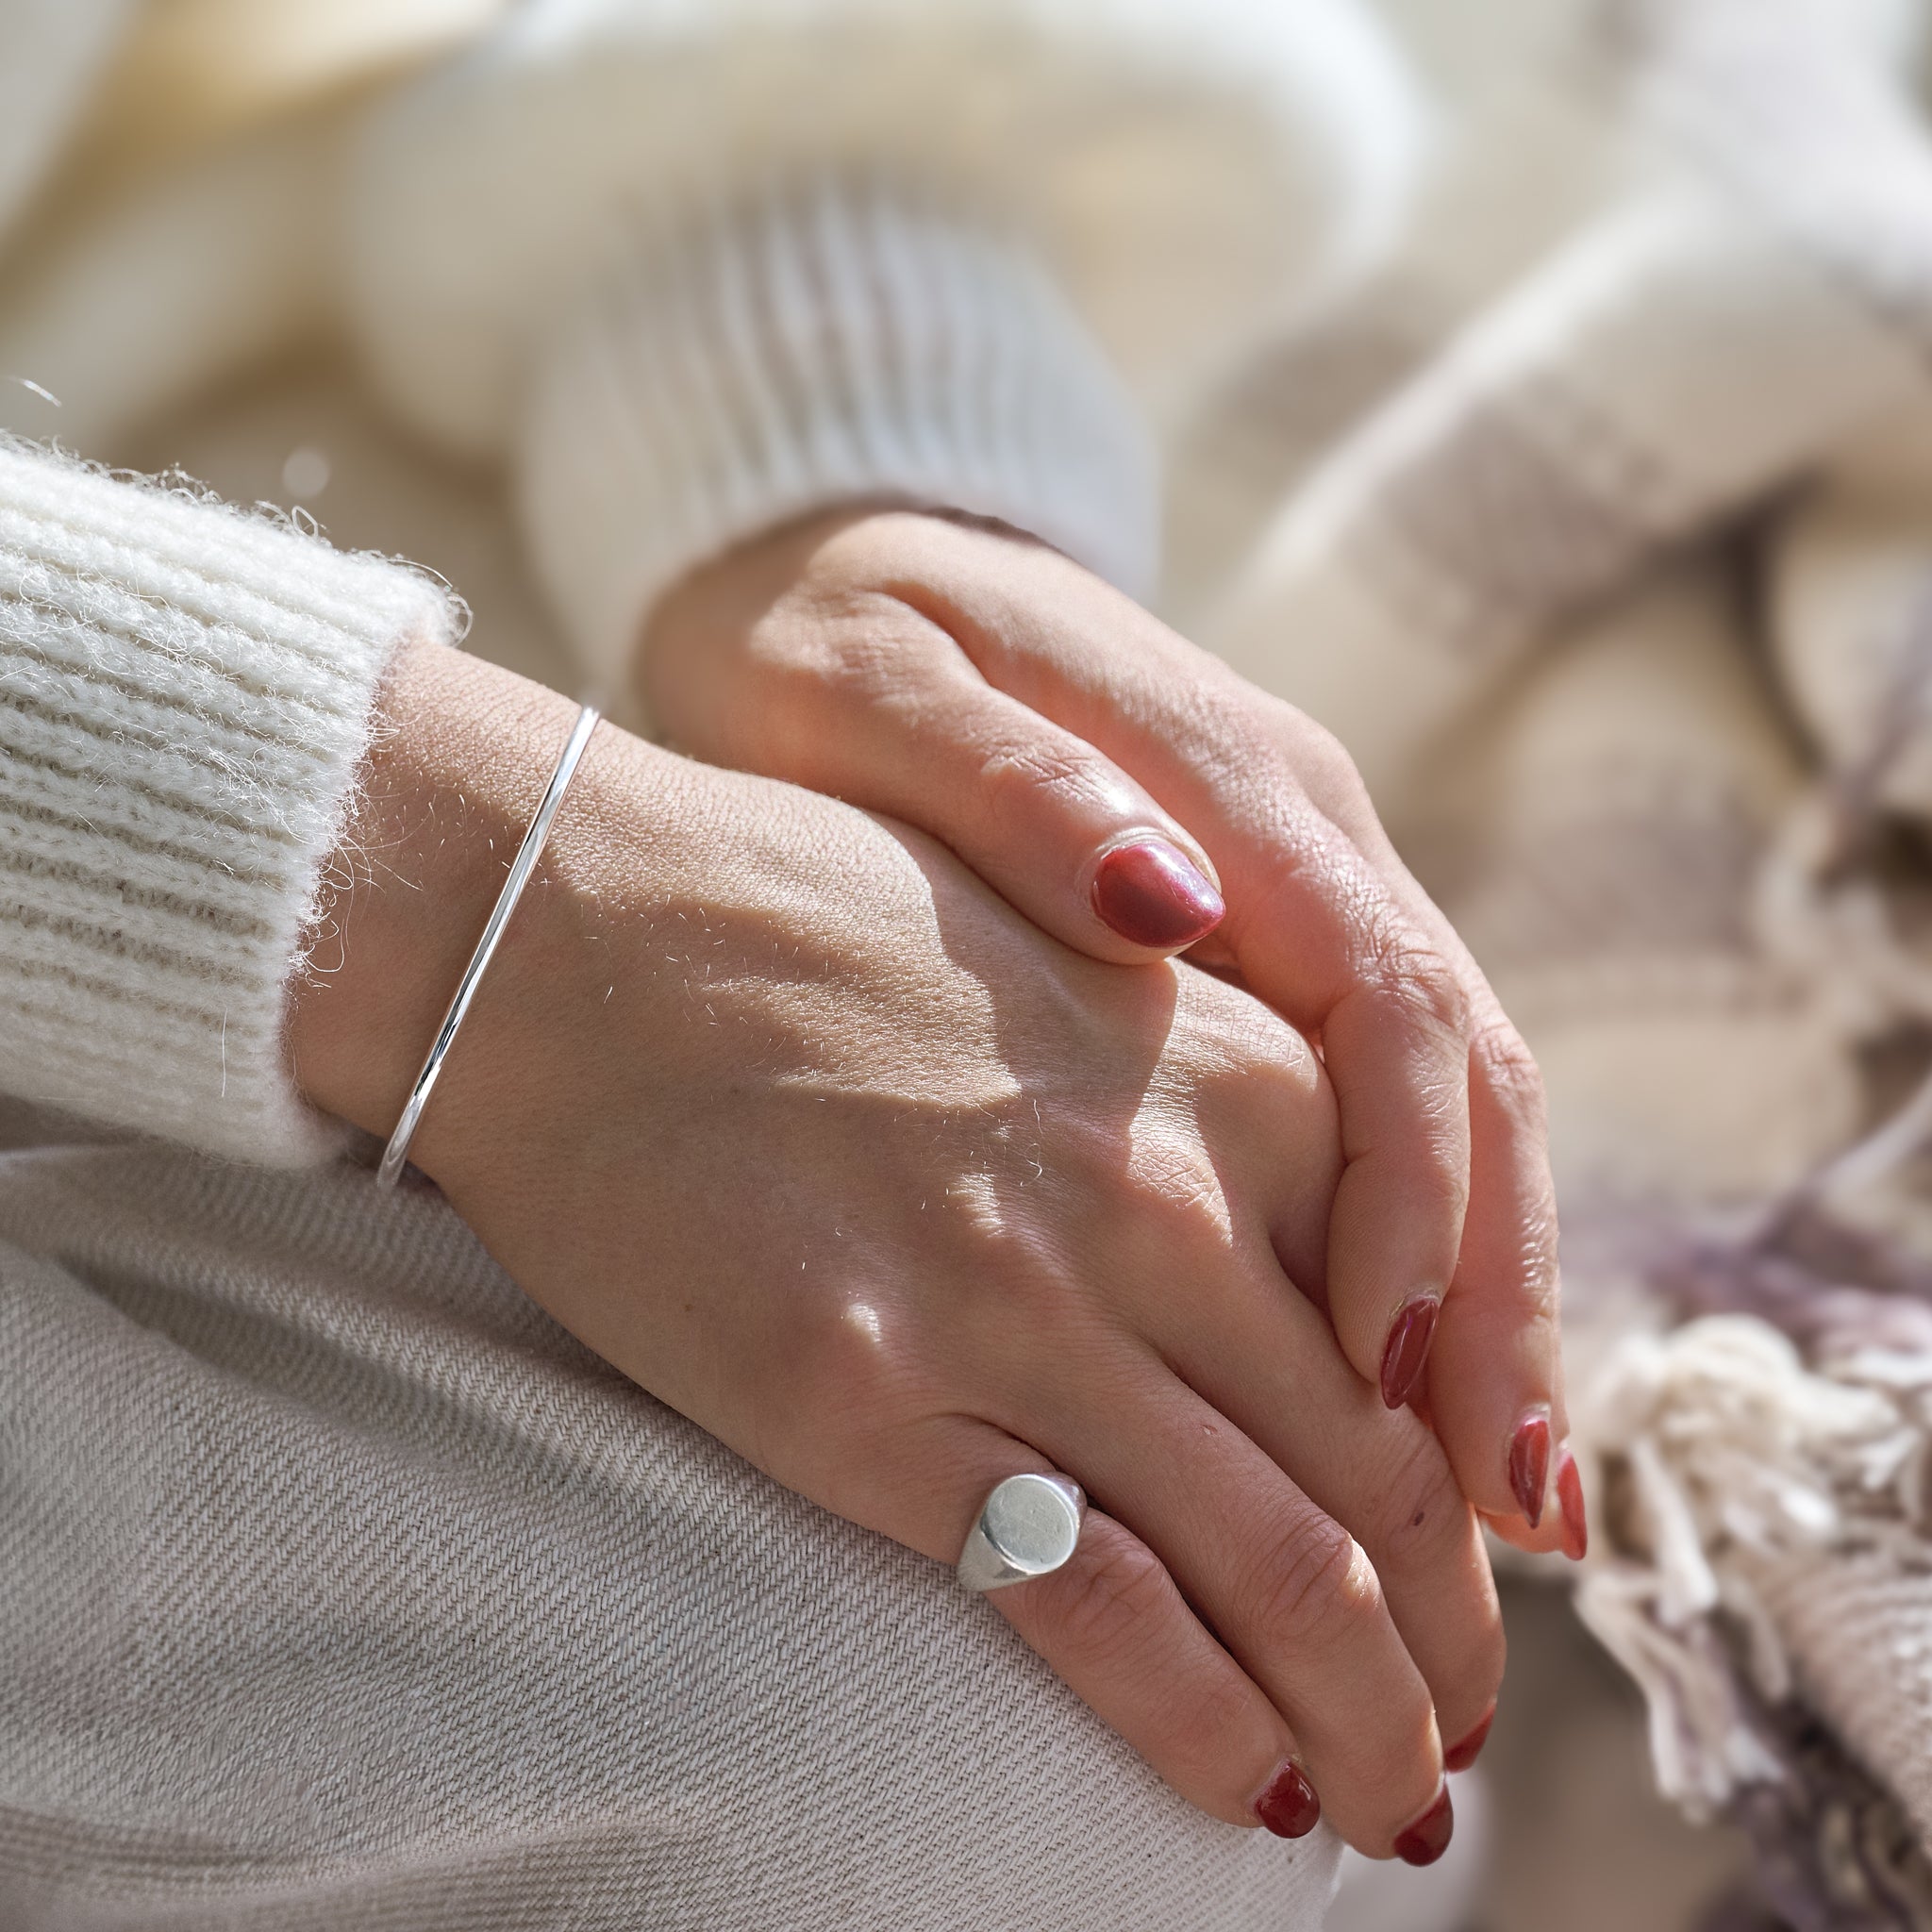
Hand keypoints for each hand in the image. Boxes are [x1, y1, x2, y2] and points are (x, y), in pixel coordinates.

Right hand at [290, 638, 1502, 1858]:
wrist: (578, 924)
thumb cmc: (812, 926)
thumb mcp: (1068, 966)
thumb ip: (1207, 1102)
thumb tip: (1309, 1272)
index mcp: (1233, 1081)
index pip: (1423, 1343)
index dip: (1473, 1499)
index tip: (1477, 1587)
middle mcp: (1160, 1199)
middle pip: (1380, 1483)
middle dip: (1447, 1652)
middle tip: (1460, 1745)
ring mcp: (1022, 1306)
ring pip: (1281, 1570)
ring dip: (1363, 1725)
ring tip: (1389, 1816)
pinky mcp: (872, 1401)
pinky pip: (1098, 1610)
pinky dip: (1200, 1728)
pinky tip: (1240, 1793)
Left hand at [641, 510, 1576, 1554]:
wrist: (838, 584)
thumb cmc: (836, 649)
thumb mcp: (875, 690)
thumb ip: (1013, 787)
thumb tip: (1172, 904)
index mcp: (1237, 780)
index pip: (1384, 1004)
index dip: (1408, 1194)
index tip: (1375, 1371)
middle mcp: (1306, 841)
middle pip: (1462, 1081)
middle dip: (1495, 1291)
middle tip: (1509, 1507)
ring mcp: (1298, 891)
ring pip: (1448, 1110)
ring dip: (1481, 1297)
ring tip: (1492, 1490)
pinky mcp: (1259, 946)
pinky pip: (1372, 1109)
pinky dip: (1409, 1250)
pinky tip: (1395, 1382)